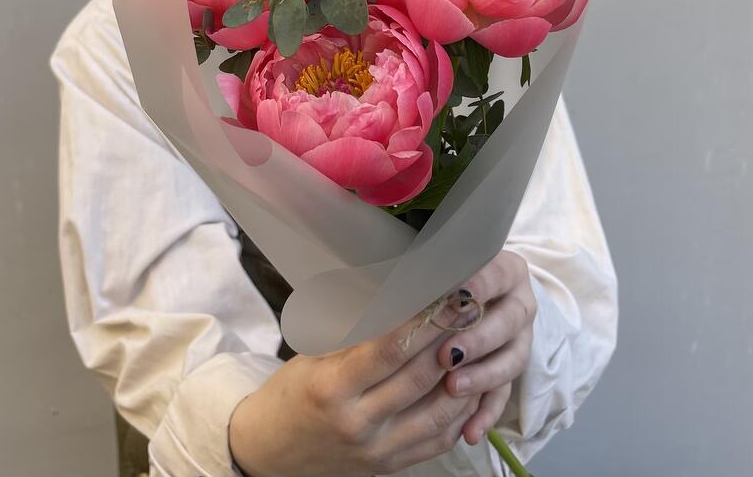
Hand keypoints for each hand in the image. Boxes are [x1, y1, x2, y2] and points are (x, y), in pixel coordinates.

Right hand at [228, 300, 481, 476]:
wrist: (271, 453)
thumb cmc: (291, 393)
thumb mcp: (312, 357)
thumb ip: (354, 333)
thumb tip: (400, 293)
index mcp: (332, 388)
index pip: (390, 349)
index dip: (425, 321)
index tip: (449, 294)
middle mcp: (358, 423)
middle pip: (420, 377)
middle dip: (452, 338)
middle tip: (475, 306)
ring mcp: (378, 450)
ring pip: (438, 411)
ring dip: (466, 373)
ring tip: (481, 340)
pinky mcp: (392, 466)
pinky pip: (439, 439)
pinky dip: (461, 410)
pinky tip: (472, 382)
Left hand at [437, 250, 536, 445]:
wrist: (459, 296)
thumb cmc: (439, 275)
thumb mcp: (440, 270)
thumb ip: (433, 278)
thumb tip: (406, 285)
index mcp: (506, 270)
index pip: (499, 274)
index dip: (481, 285)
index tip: (457, 296)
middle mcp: (519, 303)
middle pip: (511, 320)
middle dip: (479, 339)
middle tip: (448, 354)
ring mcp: (519, 338)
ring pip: (512, 360)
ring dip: (483, 376)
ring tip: (454, 388)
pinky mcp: (510, 371)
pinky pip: (504, 395)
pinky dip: (486, 414)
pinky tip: (469, 432)